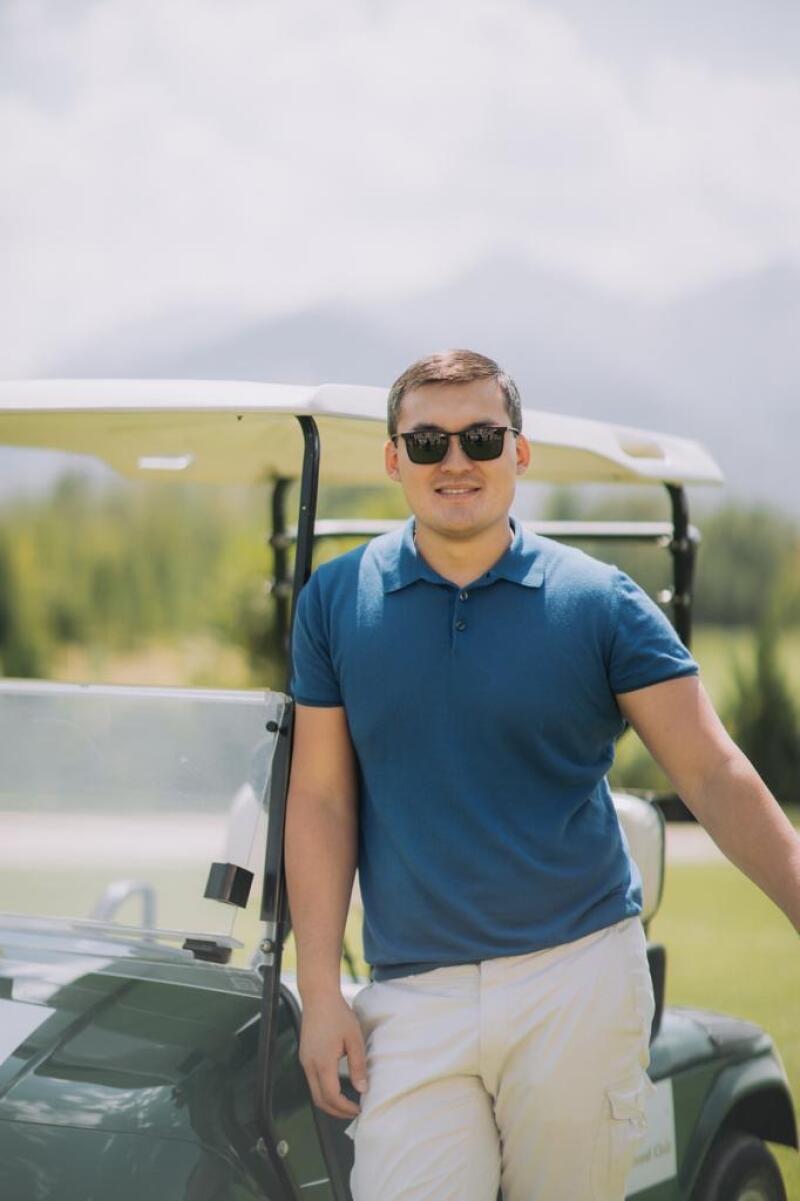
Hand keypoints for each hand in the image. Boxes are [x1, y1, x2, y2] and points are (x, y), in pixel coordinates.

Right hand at [298, 992, 367, 1117]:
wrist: (318, 996)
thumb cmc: (338, 1014)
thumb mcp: (354, 1039)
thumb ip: (358, 1066)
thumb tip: (362, 1089)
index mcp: (323, 1063)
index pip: (331, 1097)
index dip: (345, 1108)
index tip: (359, 1109)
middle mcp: (310, 1065)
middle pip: (320, 1100)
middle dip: (337, 1111)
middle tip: (353, 1112)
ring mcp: (304, 1061)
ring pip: (314, 1092)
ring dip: (330, 1102)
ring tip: (347, 1102)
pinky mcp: (304, 1056)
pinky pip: (312, 1081)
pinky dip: (324, 1090)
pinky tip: (337, 1086)